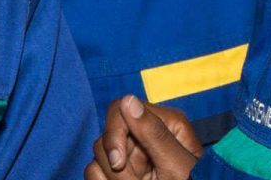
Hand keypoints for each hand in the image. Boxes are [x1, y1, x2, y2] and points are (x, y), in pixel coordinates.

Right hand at [87, 96, 201, 179]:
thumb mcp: (176, 167)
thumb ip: (153, 134)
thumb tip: (127, 99)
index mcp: (166, 124)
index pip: (120, 109)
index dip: (114, 135)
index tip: (118, 163)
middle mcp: (145, 134)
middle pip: (106, 136)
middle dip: (116, 166)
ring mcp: (132, 154)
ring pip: (97, 156)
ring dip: (113, 179)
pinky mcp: (121, 172)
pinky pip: (94, 172)